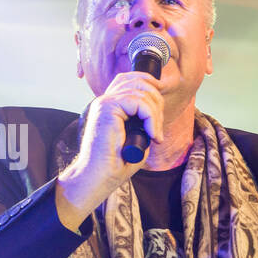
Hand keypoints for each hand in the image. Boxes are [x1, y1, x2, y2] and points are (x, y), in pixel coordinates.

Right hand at [56, 72, 163, 228]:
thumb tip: (158, 110)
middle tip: (158, 128)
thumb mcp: (137, 138)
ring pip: (141, 92)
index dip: (150, 87)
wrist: (98, 177)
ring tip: (155, 135)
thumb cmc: (115, 164)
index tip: (159, 112)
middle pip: (138, 80)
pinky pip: (138, 102)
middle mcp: (105, 100)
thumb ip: (145, 121)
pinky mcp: (107, 108)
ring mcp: (104, 102)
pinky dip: (150, 117)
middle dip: (157, 101)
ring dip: (155, 114)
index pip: (131, 79)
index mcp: (109, 105)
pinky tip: (151, 134)